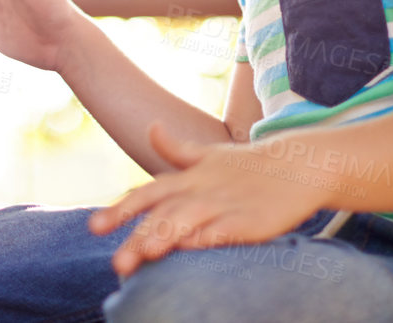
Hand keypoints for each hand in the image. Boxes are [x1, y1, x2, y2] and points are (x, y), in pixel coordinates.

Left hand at [89, 124, 323, 276]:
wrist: (298, 165)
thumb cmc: (248, 165)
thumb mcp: (209, 156)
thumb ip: (176, 149)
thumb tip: (151, 128)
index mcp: (188, 178)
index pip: (147, 194)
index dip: (121, 210)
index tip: (94, 227)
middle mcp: (201, 191)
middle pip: (163, 215)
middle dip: (138, 238)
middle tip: (116, 265)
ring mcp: (225, 205)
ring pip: (189, 221)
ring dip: (167, 236)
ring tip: (147, 254)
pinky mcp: (251, 220)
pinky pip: (225, 230)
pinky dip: (207, 236)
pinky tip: (191, 246)